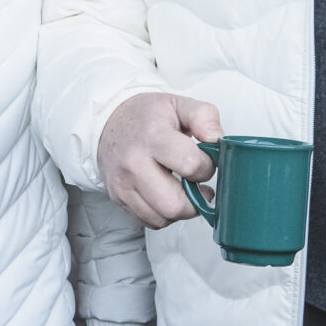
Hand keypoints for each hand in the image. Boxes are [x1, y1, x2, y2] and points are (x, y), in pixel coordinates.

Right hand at [95, 92, 221, 228]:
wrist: (109, 124)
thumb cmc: (148, 116)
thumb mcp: (178, 103)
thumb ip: (204, 117)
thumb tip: (217, 140)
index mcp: (153, 136)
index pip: (191, 166)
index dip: (207, 167)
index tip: (204, 161)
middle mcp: (133, 163)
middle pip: (174, 205)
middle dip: (195, 200)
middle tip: (197, 184)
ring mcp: (123, 184)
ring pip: (163, 219)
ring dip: (181, 210)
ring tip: (183, 190)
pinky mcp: (119, 199)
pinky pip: (150, 222)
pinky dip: (165, 215)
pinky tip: (168, 195)